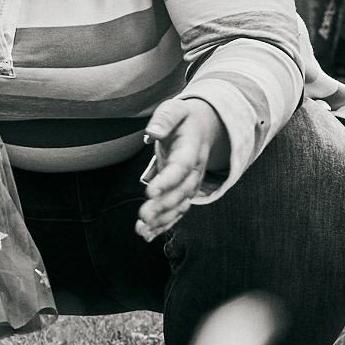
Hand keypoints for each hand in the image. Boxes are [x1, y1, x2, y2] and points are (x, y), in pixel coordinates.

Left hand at [136, 97, 226, 240]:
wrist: (202, 128)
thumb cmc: (183, 119)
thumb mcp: (174, 110)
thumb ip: (164, 119)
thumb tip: (151, 132)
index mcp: (192, 149)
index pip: (181, 167)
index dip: (168, 181)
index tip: (150, 192)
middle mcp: (195, 171)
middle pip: (181, 192)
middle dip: (163, 206)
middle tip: (144, 215)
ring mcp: (190, 184)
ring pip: (179, 206)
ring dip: (162, 220)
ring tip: (143, 230)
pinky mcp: (183, 193)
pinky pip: (176, 212)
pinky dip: (162, 224)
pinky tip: (146, 234)